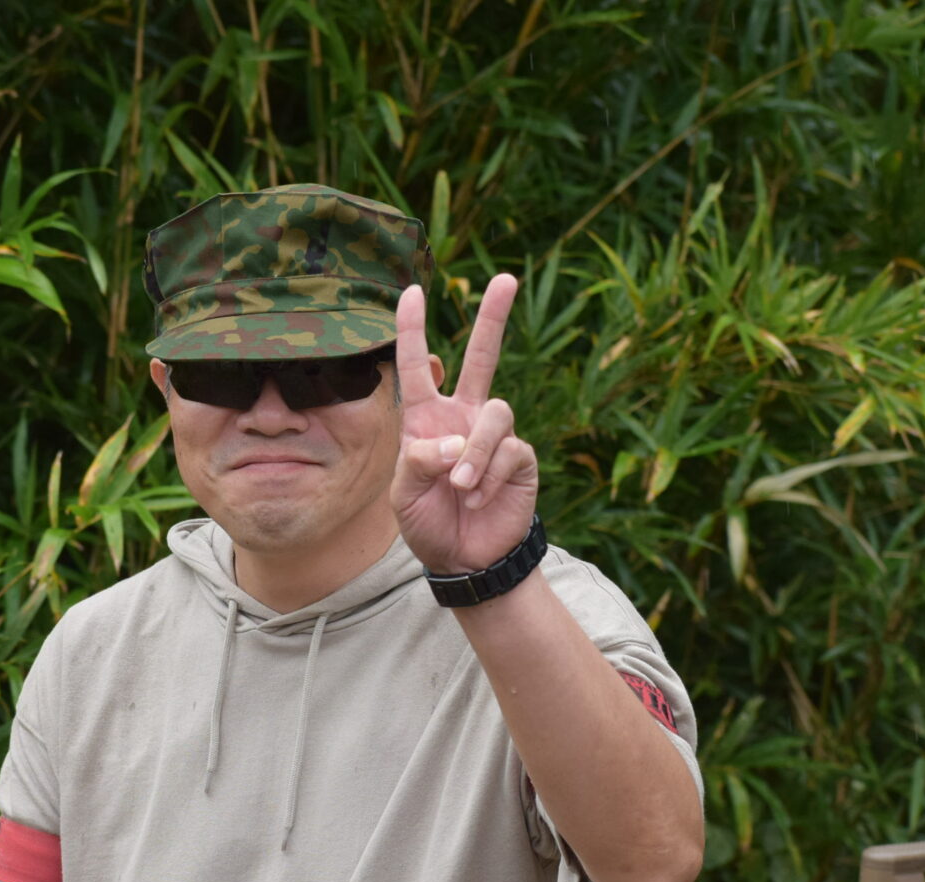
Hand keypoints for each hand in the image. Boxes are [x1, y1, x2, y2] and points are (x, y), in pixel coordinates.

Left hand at [390, 273, 537, 574]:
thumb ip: (420, 462)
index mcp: (427, 420)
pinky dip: (488, 477)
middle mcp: (464, 418)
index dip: (412, 330)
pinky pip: (509, 451)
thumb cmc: (428, 523)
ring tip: (460, 487)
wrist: (464, 559)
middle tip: (505, 278)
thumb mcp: (404, 495)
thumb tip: (457, 442)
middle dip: (493, 318)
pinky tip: (477, 500)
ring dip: (475, 453)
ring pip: (496, 414)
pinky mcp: (520, 459)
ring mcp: (495, 436)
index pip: (417, 367)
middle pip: (483, 357)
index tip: (410, 291)